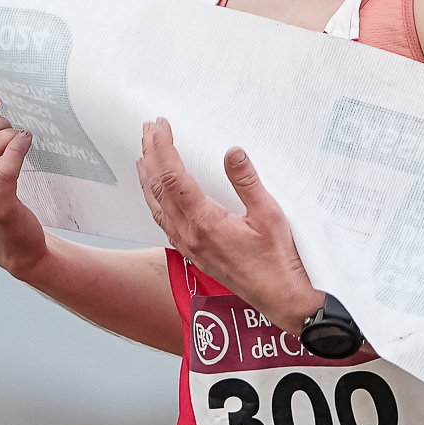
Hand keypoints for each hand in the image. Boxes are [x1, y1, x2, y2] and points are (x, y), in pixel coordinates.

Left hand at [135, 118, 317, 331]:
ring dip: (148, 177)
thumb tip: (232, 153)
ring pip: (156, 206)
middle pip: (158, 188)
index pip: (173, 177)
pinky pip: (163, 221)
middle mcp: (189, 234)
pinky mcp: (193, 252)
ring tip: (144, 154)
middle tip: (148, 130)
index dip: (163, 148)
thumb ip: (247, 182)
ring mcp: (188, 245)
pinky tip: (156, 194)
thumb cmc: (277, 262)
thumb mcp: (269, 215)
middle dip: (150, 155)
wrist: (280, 298)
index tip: (160, 126)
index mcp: (205, 222)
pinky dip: (155, 200)